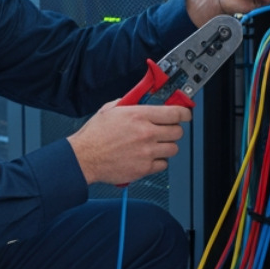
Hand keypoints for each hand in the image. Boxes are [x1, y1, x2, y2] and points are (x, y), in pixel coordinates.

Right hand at [66, 99, 191, 184]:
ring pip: (173, 149)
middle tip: (167, 130)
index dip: (184, 113)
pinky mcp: (144, 168)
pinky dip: (158, 161)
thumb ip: (130, 103)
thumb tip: (142, 100)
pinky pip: (163, 164)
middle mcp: (146, 133)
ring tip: (156, 145)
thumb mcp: (111, 109)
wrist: (83, 158)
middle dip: (174, 130)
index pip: (175, 113)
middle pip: (177, 131)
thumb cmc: (94, 135)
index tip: (186, 114)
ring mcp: (147, 152)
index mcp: (139, 116)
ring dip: (167, 146)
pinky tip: (148, 157)